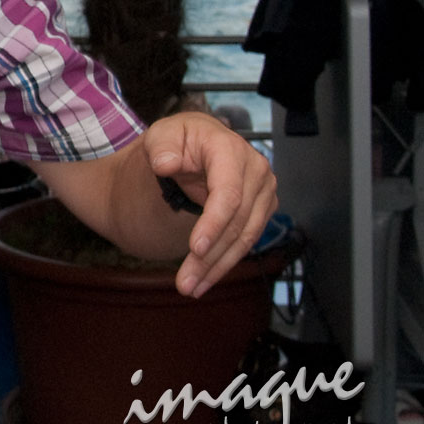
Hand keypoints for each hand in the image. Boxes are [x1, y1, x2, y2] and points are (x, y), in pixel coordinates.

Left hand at [144, 112, 277, 297]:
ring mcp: (263, 191)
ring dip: (218, 267)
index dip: (213, 224)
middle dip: (210, 257)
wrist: (196, 142)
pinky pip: (245, 240)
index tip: (195, 249)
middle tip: (184, 283)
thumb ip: (161, 147)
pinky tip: (205, 279)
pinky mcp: (262, 209)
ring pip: (244, 238)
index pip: (228, 193)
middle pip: (237, 223)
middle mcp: (256, 170)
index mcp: (230, 149)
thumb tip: (165, 164)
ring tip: (190, 288)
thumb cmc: (177, 139)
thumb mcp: (162, 134)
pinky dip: (225, 261)